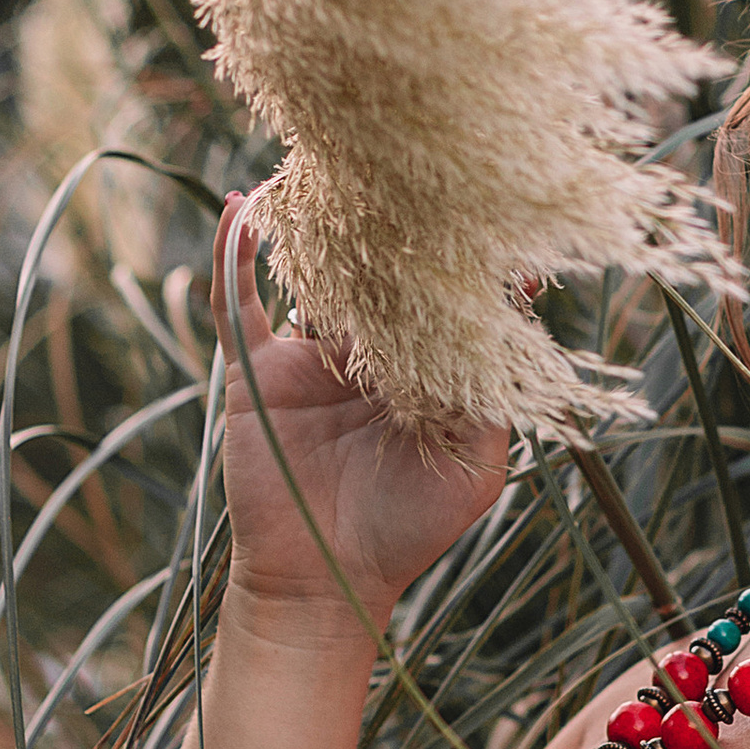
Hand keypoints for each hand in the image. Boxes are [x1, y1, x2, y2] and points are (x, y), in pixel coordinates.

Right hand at [212, 193, 506, 624]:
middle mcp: (367, 355)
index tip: (491, 226)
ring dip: (319, 228)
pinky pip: (239, 305)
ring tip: (330, 169)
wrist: (325, 579)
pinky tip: (239, 208)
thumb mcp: (474, 463)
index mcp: (422, 371)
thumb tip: (515, 322)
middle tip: (412, 171)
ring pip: (315, 279)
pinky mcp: (259, 370)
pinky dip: (233, 258)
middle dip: (394, 229)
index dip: (464, 266)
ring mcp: (310, 358)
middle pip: (379, 276)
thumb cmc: (407, 528)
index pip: (442, 301)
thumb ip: (491, 397)